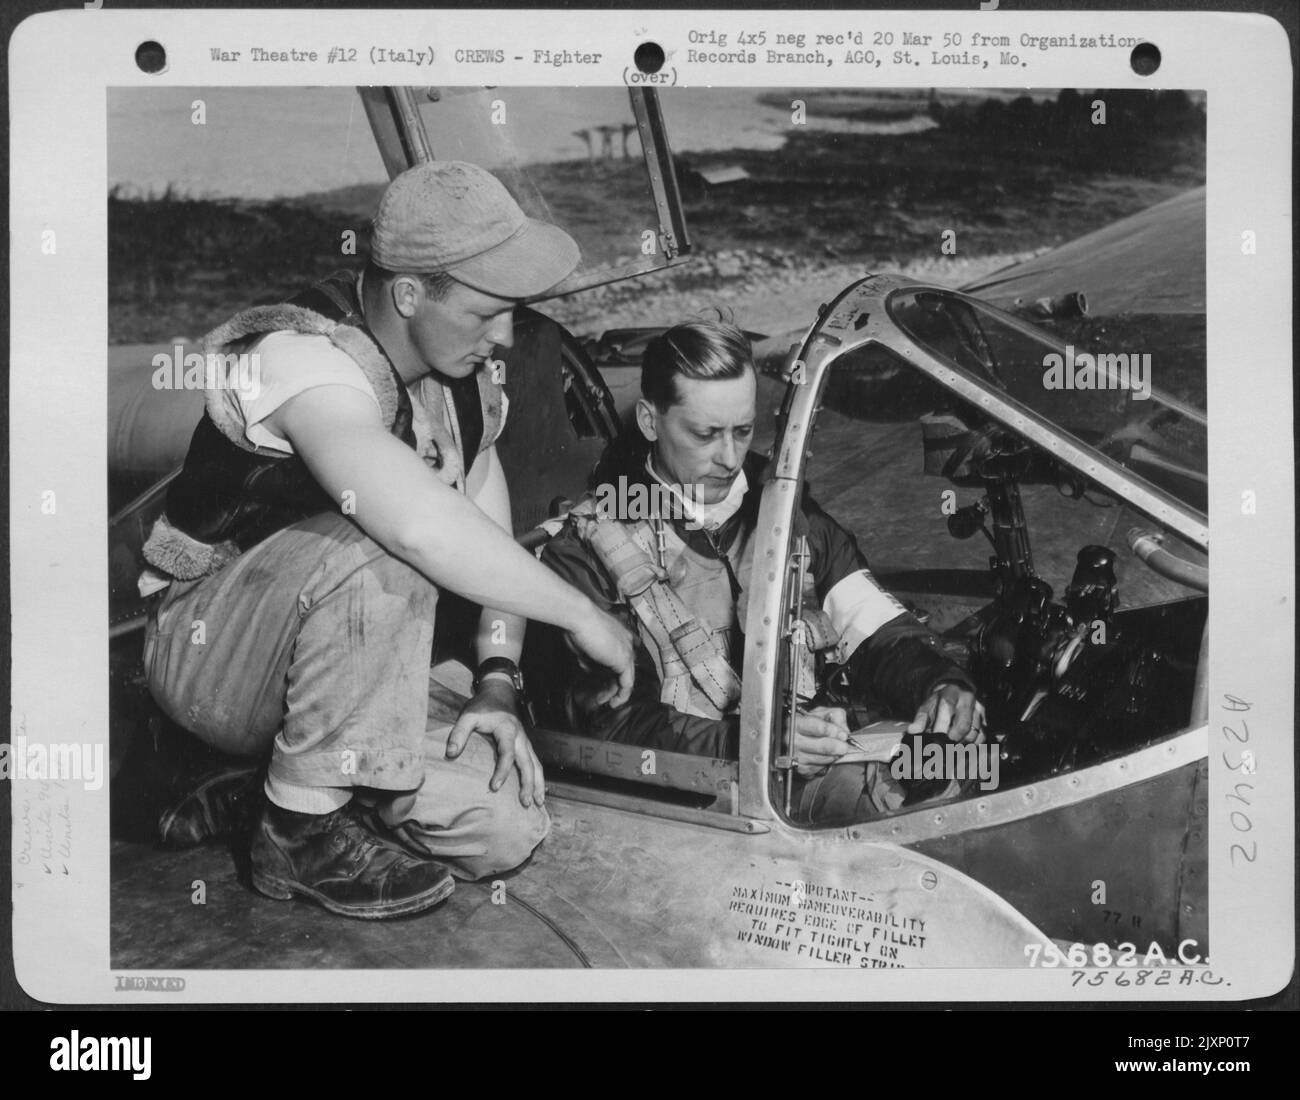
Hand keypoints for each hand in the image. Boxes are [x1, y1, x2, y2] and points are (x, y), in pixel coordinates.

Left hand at [446, 680, 544, 808]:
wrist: (499, 693)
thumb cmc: (482, 706)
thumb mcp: (468, 715)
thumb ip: (459, 733)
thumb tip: (450, 753)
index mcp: (507, 730)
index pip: (507, 753)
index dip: (502, 771)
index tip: (494, 788)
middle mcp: (521, 737)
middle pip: (528, 763)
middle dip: (528, 784)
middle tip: (525, 803)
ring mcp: (526, 741)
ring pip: (536, 764)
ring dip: (538, 784)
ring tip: (538, 803)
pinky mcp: (526, 745)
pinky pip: (536, 763)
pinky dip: (538, 778)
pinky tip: (538, 791)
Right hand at [567, 603, 635, 708]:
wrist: (579, 616)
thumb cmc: (577, 625)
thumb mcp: (584, 645)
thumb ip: (589, 658)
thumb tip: (590, 668)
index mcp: (619, 635)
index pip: (619, 659)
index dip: (611, 674)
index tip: (600, 684)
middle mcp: (626, 643)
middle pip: (624, 670)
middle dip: (612, 686)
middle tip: (602, 698)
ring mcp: (626, 651)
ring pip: (626, 678)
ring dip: (616, 693)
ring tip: (607, 703)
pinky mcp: (624, 660)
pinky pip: (627, 683)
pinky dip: (621, 694)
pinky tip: (614, 702)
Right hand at [793, 705, 851, 777]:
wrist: (797, 737)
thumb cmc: (810, 724)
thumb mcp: (822, 713)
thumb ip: (836, 716)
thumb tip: (844, 731)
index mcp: (796, 722)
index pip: (818, 728)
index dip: (833, 731)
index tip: (843, 734)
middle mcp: (792, 740)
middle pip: (823, 746)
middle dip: (839, 746)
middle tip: (846, 746)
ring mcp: (795, 756)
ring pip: (823, 759)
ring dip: (835, 756)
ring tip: (839, 751)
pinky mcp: (800, 769)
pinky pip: (820, 769)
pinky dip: (827, 764)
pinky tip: (828, 757)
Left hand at [909, 681, 984, 743]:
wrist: (956, 691)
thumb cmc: (939, 702)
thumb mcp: (927, 706)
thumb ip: (920, 719)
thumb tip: (912, 731)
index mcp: (950, 694)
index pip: (947, 708)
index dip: (941, 726)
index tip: (934, 740)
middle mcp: (967, 700)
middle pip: (963, 724)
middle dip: (952, 739)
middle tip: (943, 747)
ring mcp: (979, 709)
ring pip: (974, 732)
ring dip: (962, 744)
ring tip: (951, 746)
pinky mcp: (985, 719)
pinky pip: (982, 736)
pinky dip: (972, 745)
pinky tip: (962, 746)